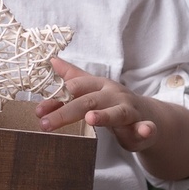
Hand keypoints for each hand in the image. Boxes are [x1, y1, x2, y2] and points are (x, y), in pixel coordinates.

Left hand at [35, 57, 158, 152]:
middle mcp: (114, 95)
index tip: (39, 110)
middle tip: (46, 124)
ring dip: (105, 115)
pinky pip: (146, 127)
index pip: (76, 88)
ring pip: (117, 112)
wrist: (149, 115)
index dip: (57, 98)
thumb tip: (52, 60)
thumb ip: (73, 78)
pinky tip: (145, 129)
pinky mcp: (143, 126)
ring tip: (91, 119)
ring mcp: (130, 109)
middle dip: (67, 112)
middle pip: (89, 102)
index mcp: (100, 86)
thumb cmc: (115, 103)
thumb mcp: (94, 90)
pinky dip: (146, 128)